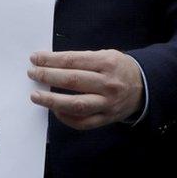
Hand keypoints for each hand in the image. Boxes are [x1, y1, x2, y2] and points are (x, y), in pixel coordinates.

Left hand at [27, 50, 143, 129]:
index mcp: (107, 63)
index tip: (35, 58)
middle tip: (32, 73)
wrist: (144, 86)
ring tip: (36, 96)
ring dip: (52, 100)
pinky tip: (55, 110)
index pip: (73, 61)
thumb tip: (51, 62)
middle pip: (73, 81)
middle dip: (48, 76)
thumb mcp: (106, 55)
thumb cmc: (119, 68)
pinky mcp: (107, 118)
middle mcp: (108, 84)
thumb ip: (82, 60)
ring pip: (76, 104)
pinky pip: (83, 122)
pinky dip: (66, 117)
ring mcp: (107, 103)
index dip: (51, 60)